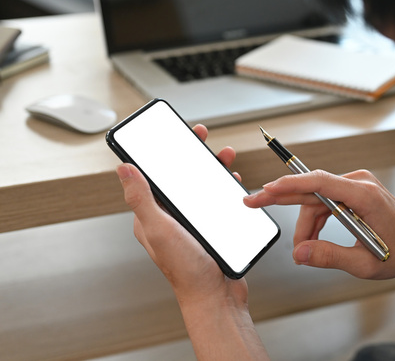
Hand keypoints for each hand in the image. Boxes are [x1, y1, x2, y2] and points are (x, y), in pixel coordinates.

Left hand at [116, 124, 247, 307]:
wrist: (215, 297)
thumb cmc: (186, 270)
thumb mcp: (159, 228)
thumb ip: (141, 198)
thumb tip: (123, 169)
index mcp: (153, 216)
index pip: (154, 177)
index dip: (163, 152)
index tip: (173, 135)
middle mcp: (171, 218)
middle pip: (180, 178)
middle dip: (192, 155)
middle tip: (201, 137)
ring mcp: (192, 224)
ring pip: (202, 188)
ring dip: (212, 169)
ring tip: (225, 158)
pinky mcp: (212, 229)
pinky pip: (217, 202)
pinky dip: (225, 189)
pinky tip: (234, 185)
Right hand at [244, 169, 394, 279]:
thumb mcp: (365, 264)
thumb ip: (330, 257)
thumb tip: (299, 254)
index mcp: (364, 195)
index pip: (320, 182)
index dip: (290, 184)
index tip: (266, 188)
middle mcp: (360, 183)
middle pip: (312, 189)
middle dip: (282, 199)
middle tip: (252, 203)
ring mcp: (358, 184)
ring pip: (316, 198)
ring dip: (305, 223)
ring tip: (302, 250)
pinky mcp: (355, 190)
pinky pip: (326, 200)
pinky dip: (316, 219)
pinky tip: (312, 239)